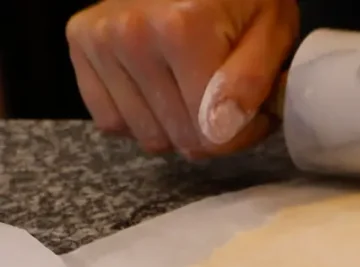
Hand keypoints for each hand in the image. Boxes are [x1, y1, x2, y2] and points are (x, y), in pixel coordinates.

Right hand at [66, 0, 298, 158]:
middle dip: (213, 132)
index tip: (254, 113)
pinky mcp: (79, 43)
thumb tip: (219, 131)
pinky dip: (141, 118)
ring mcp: (99, 39)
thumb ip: (251, 81)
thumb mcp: (271, 31)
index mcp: (182, 29)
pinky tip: (161, 90)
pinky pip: (111, 121)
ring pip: (148, 136)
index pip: (211, 133)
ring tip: (195, 90)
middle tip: (228, 102)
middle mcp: (131, 33)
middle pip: (180, 137)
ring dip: (177, 128)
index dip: (242, 133)